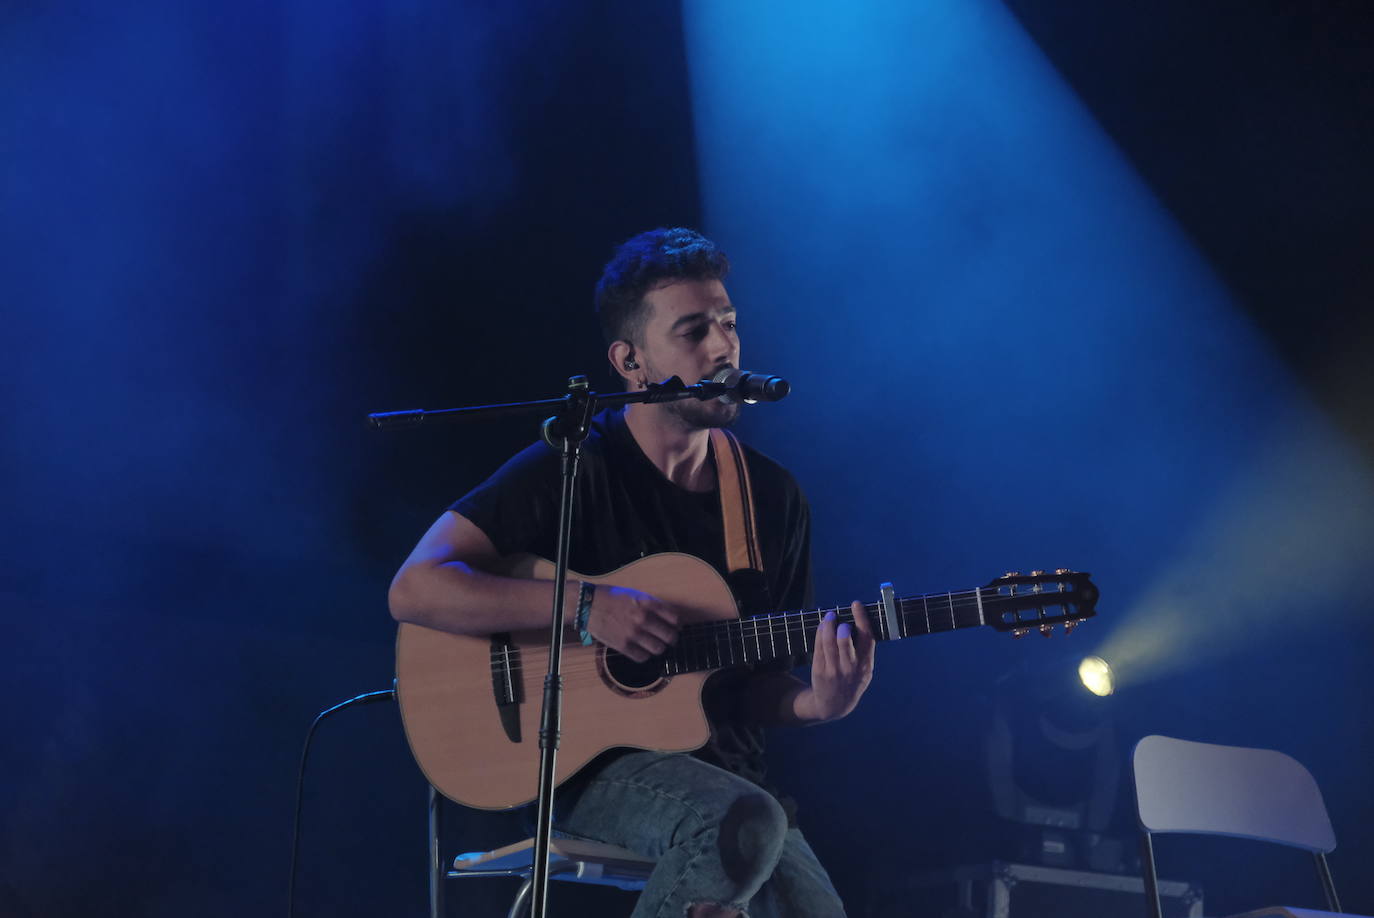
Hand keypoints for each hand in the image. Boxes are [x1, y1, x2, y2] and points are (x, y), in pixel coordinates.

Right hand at [584, 585, 680, 662]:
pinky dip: (645, 655)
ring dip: (659, 648)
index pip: (674, 619)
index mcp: (648, 603)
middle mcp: (643, 618)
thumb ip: (652, 604)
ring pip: (658, 649)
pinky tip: (642, 650)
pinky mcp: (623, 645)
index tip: (675, 627)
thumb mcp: (636, 594)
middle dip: (672, 639)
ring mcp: (633, 633)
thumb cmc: (612, 597)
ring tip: (656, 646)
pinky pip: (642, 657)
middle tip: (670, 640)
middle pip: (670, 636)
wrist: (589, 604)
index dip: (677, 625)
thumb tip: (669, 617)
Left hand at [799, 601, 874, 722]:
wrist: (835, 705)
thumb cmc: (852, 680)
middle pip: (844, 640)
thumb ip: (864, 651)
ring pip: (828, 642)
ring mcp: (834, 670)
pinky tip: (822, 627)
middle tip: (838, 618)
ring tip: (829, 617)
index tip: (856, 604)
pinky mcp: (820, 670)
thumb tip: (857, 621)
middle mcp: (851, 667)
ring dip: (827, 625)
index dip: (862, 619)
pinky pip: (819, 647)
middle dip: (841, 625)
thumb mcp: (865, 670)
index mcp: (866, 665)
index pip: (867, 638)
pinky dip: (820, 633)